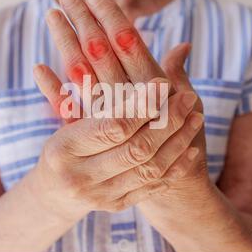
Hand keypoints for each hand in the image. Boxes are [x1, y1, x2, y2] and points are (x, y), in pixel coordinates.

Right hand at [31, 71, 201, 222]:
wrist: (55, 194)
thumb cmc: (62, 147)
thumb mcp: (65, 118)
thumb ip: (86, 88)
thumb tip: (111, 46)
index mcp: (65, 148)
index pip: (112, 126)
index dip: (141, 105)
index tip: (163, 84)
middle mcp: (81, 176)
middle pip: (136, 148)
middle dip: (168, 121)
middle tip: (188, 98)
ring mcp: (101, 195)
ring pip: (149, 168)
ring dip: (178, 142)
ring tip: (195, 118)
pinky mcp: (117, 206)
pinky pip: (152, 187)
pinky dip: (175, 167)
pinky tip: (190, 148)